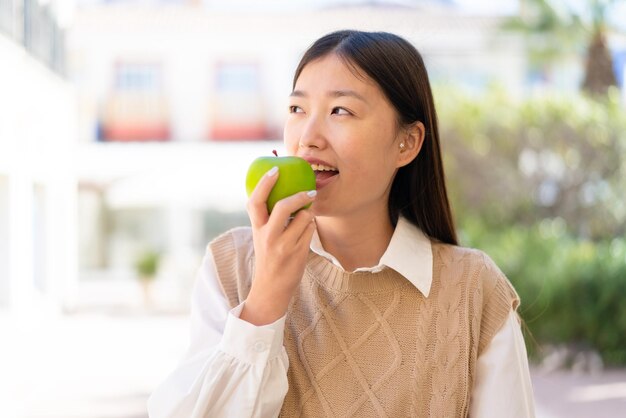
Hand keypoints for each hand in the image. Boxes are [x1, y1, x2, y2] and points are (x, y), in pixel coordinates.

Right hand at [241, 166, 316, 325]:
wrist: (270, 290)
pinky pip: (310, 230)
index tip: (275, 169)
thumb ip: (268, 216)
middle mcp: (268, 236)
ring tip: (305, 218)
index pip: (255, 201)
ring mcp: (283, 246)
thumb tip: (282, 189)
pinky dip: (311, 227)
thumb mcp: (262, 236)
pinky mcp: (298, 253)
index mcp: (256, 228)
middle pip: (283, 206)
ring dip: (308, 214)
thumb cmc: (269, 257)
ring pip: (303, 218)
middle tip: (310, 191)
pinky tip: (306, 231)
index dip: (265, 183)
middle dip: (298, 196)